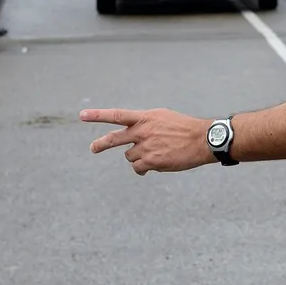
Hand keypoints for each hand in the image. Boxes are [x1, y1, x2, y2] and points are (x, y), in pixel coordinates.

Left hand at [81, 107, 212, 174]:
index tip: (82, 116)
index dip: (98, 116)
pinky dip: (144, 169)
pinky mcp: (151, 161)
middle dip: (100, 144)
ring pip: (130, 156)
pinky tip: (157, 164)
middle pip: (114, 139)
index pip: (117, 115)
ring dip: (138, 157)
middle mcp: (142, 131)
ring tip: (156, 154)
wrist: (203, 140)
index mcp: (146, 118)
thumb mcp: (164, 118)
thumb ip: (146, 125)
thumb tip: (133, 139)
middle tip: (93, 148)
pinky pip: (139, 168)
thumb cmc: (185, 128)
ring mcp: (146, 147)